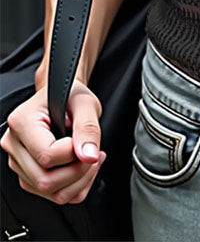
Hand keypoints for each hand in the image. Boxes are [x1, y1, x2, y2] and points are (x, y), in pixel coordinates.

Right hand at [0, 78, 106, 204]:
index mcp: (22, 122)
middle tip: (95, 153)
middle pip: (45, 180)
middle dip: (78, 171)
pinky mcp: (28, 174)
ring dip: (79, 181)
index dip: (73, 153)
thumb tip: (89, 156)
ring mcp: (18, 162)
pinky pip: (53, 195)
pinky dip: (75, 186)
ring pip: (50, 192)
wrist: (64, 96)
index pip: (46, 156)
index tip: (84, 140)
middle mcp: (14, 144)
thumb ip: (88, 128)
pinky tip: (84, 166)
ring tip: (91, 158)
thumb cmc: (70, 96)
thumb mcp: (85, 103)